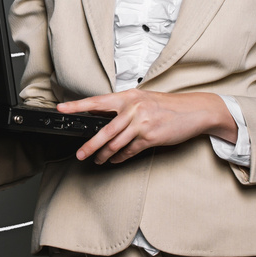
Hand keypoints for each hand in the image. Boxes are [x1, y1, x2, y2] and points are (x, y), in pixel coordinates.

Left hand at [56, 90, 235, 164]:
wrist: (194, 111)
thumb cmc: (167, 105)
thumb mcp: (143, 100)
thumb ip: (123, 107)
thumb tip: (100, 115)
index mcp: (128, 96)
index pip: (97, 101)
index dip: (77, 106)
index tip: (61, 109)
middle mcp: (133, 108)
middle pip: (104, 130)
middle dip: (89, 145)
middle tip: (80, 154)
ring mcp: (142, 123)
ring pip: (116, 144)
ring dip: (104, 155)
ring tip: (98, 160)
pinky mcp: (151, 137)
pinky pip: (130, 151)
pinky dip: (120, 157)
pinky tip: (116, 160)